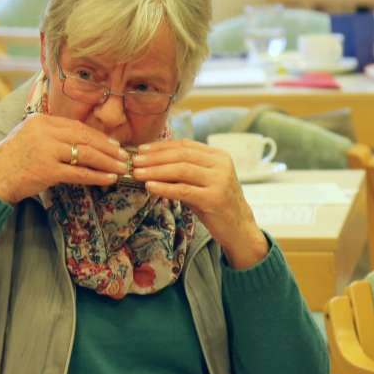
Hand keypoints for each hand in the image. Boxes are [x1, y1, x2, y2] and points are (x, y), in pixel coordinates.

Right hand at [0, 113, 127, 203]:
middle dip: (107, 148)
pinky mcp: (47, 170)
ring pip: (85, 154)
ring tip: (120, 168)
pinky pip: (78, 173)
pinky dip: (96, 176)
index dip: (98, 136)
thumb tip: (81, 140)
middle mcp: (44, 132)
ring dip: (107, 162)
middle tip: (123, 156)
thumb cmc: (11, 160)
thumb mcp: (28, 136)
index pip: (77, 126)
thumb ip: (51, 134)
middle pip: (85, 138)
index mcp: (41, 120)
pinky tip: (108, 179)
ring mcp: (46, 150)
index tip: (112, 144)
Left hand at [132, 140, 269, 268]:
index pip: (185, 145)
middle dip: (154, 157)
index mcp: (218, 156)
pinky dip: (164, 188)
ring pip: (181, 170)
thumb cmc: (216, 204)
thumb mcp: (202, 182)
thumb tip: (151, 162)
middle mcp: (221, 165)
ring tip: (137, 173)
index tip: (141, 150)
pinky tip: (149, 187)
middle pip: (181, 155)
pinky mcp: (214, 199)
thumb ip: (184, 170)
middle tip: (134, 161)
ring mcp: (219, 181)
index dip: (161, 146)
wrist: (239, 228)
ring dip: (155, 171)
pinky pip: (183, 190)